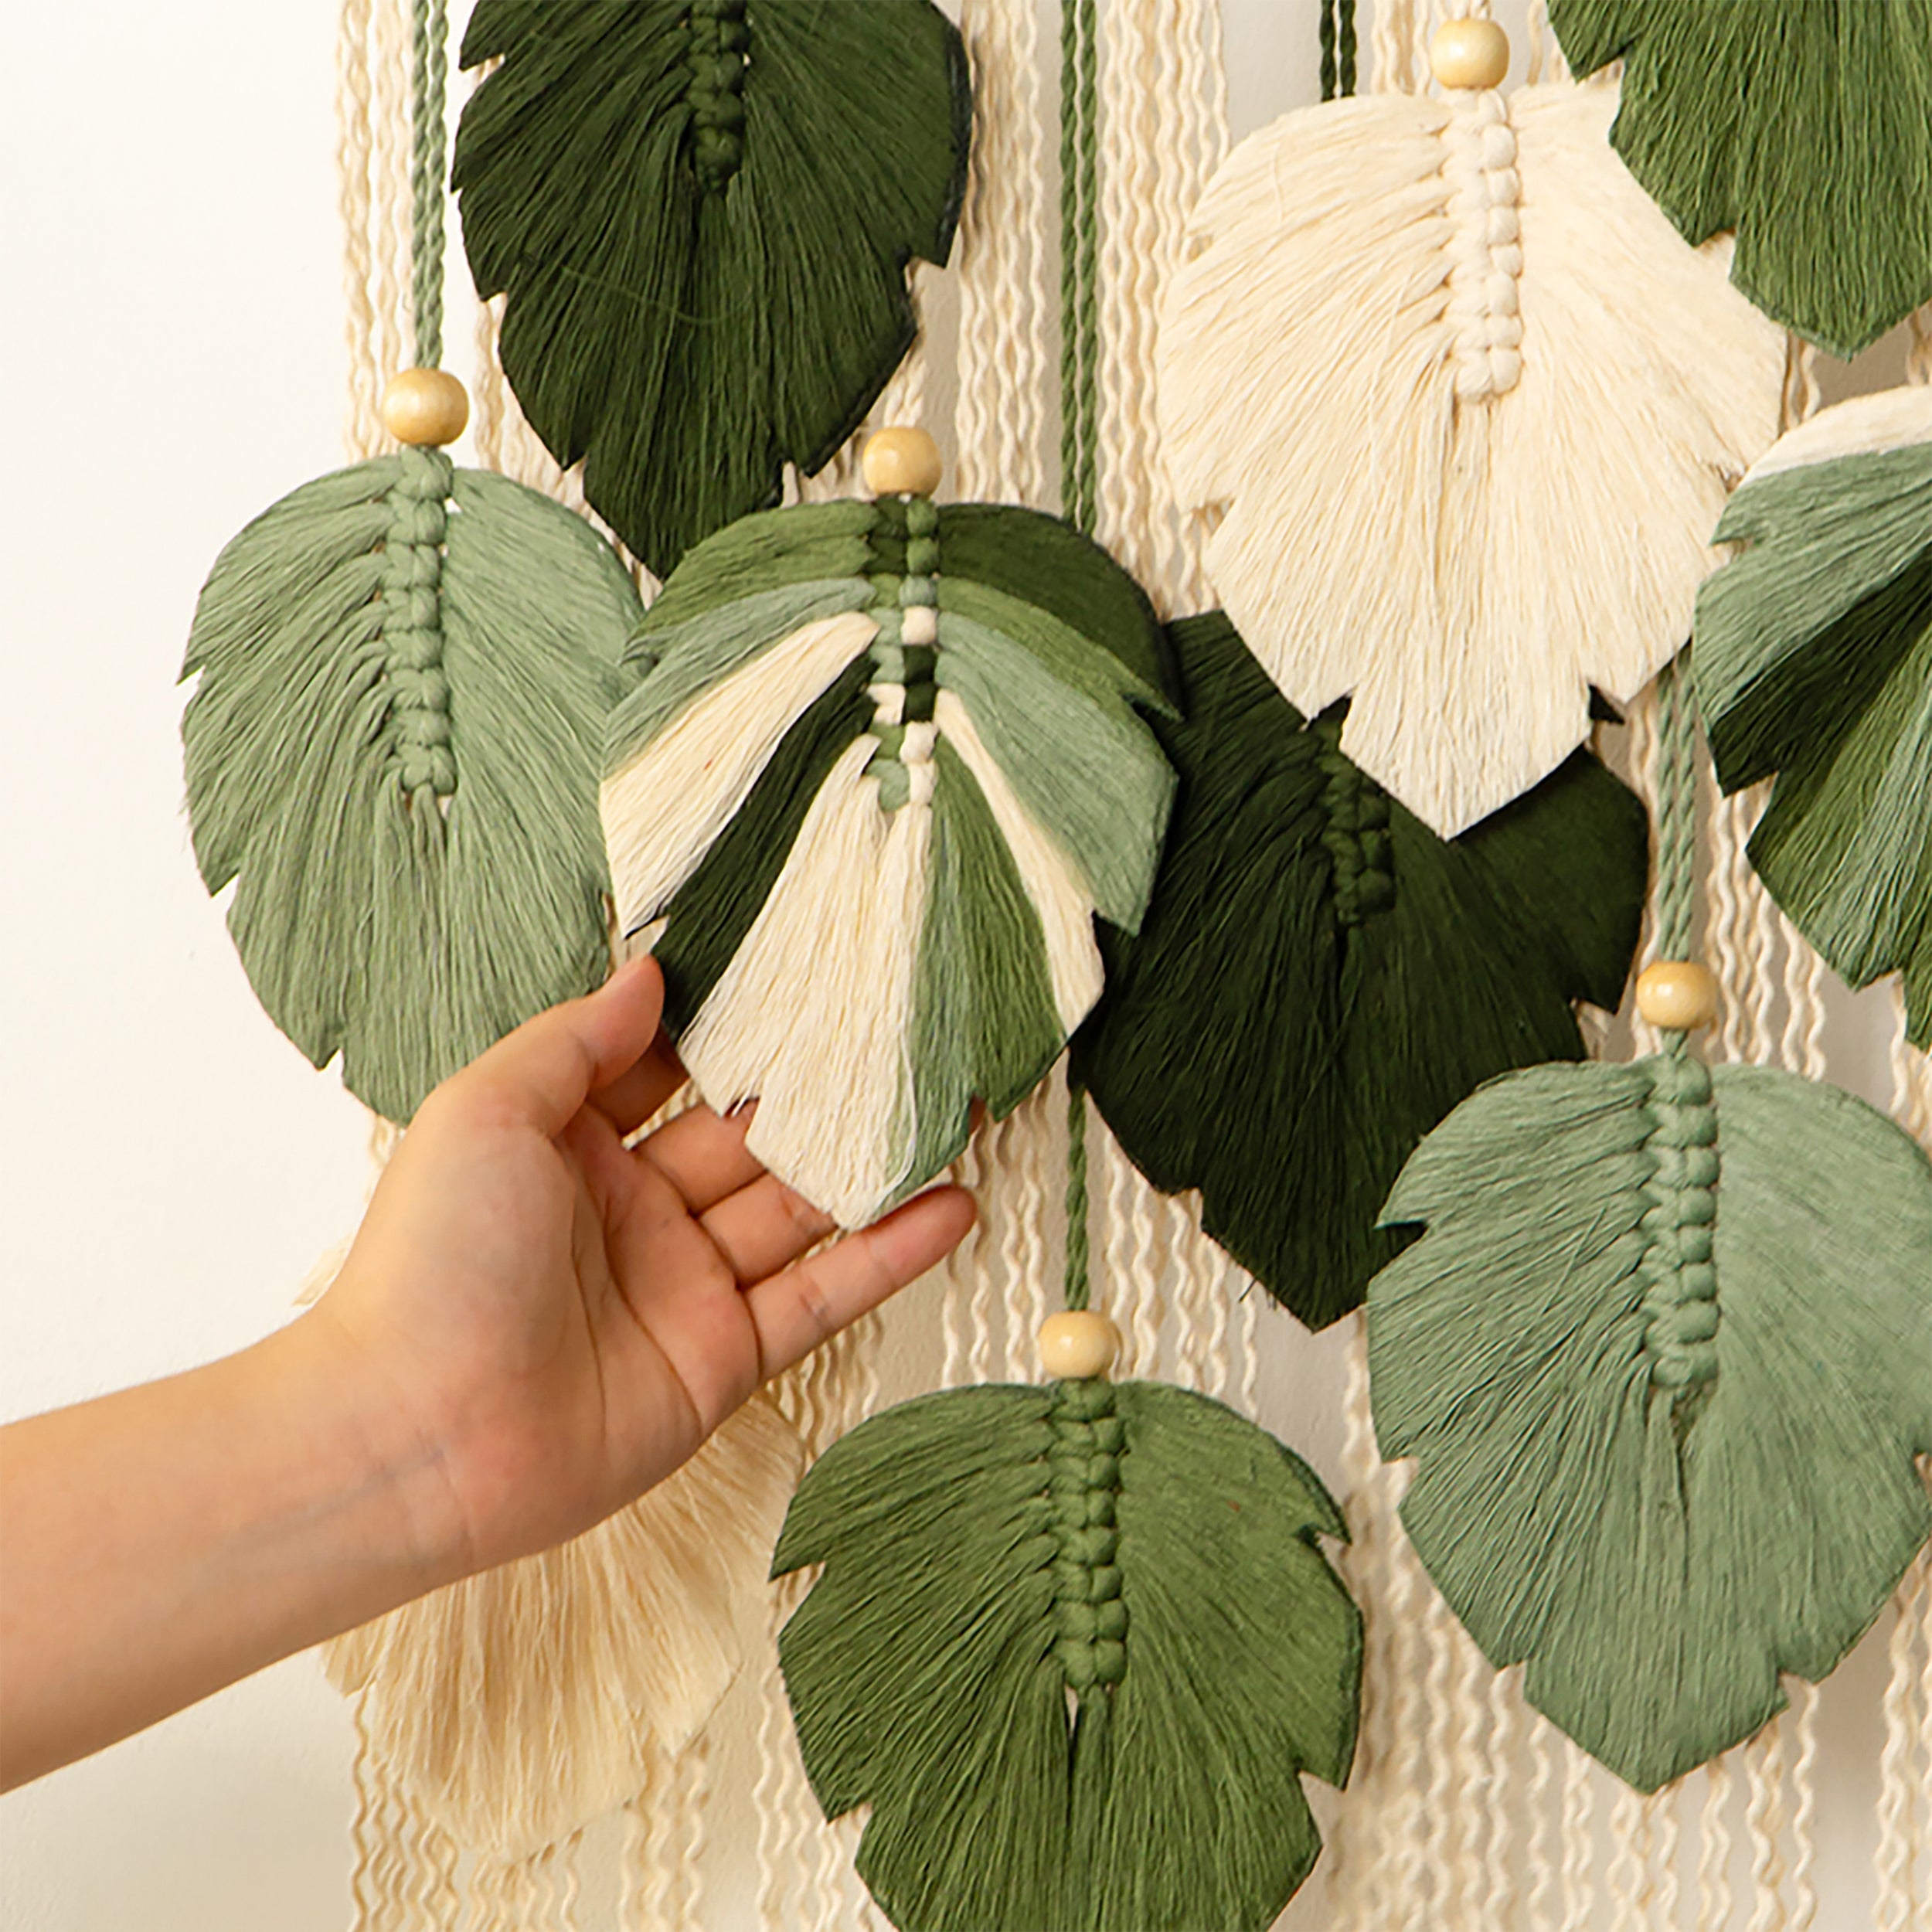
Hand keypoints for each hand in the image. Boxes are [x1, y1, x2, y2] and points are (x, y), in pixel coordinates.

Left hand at [307, 957, 973, 1584]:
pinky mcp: (724, 1358)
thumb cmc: (431, 1261)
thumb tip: (647, 971)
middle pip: (752, 1133)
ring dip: (878, 1162)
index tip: (807, 967)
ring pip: (801, 1208)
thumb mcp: (487, 1110)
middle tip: (909, 1029)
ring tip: (959, 1106)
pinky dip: (890, 1255)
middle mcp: (636, 1210)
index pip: (672, 1068)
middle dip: (825, 1087)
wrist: (418, 1436)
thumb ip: (577, 1040)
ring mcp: (685, 1285)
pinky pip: (821, 1296)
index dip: (734, 1023)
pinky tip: (953, 1207)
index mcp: (572, 1145)